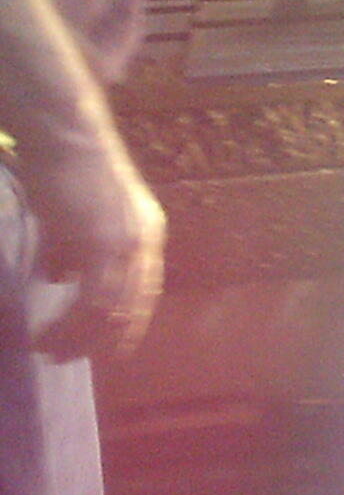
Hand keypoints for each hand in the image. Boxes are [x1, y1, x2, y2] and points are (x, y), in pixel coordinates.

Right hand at [22, 134, 163, 360]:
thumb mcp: (75, 216)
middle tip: (67, 358)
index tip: (107, 350)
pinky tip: (47, 332)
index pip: (144, 290)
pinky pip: (91, 300)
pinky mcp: (101, 243)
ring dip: (77, 337)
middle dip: (100, 339)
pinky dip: (70, 324)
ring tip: (49, 350)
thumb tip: (60, 276)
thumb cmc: (65, 170)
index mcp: (146, 232)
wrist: (64, 136)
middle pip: (131, 306)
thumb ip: (72, 248)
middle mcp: (144, 240)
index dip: (127, 324)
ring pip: (108, 310)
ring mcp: (125, 242)